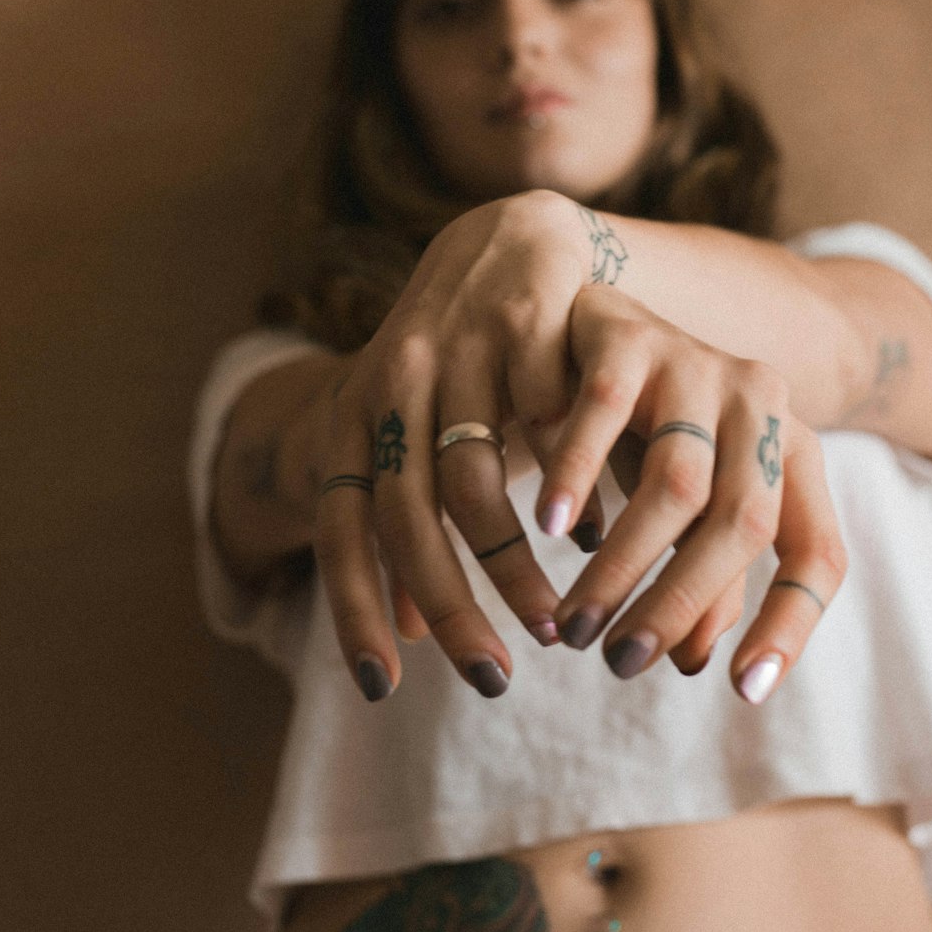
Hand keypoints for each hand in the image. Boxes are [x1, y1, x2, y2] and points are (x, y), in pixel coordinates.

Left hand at [299, 190, 603, 698]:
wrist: (505, 242)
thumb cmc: (461, 369)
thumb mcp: (417, 438)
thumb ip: (409, 525)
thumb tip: (405, 635)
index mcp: (354, 415)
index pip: (336, 527)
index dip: (352, 609)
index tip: (382, 689)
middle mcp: (390, 382)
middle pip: (405, 516)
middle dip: (449, 605)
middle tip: (494, 675)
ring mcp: (454, 349)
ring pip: (472, 479)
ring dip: (510, 563)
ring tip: (552, 620)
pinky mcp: (521, 321)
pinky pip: (540, 424)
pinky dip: (567, 488)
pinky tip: (595, 538)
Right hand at [539, 284, 846, 700]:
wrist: (593, 311)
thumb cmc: (642, 429)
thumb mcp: (682, 507)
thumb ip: (700, 574)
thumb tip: (696, 662)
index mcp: (790, 448)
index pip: (818, 550)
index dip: (791, 624)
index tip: (742, 691)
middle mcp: (760, 401)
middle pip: (743, 522)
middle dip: (680, 603)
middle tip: (620, 663)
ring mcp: (697, 361)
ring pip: (678, 483)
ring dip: (625, 565)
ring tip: (573, 624)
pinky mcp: (629, 334)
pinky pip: (604, 412)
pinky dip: (577, 476)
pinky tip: (549, 528)